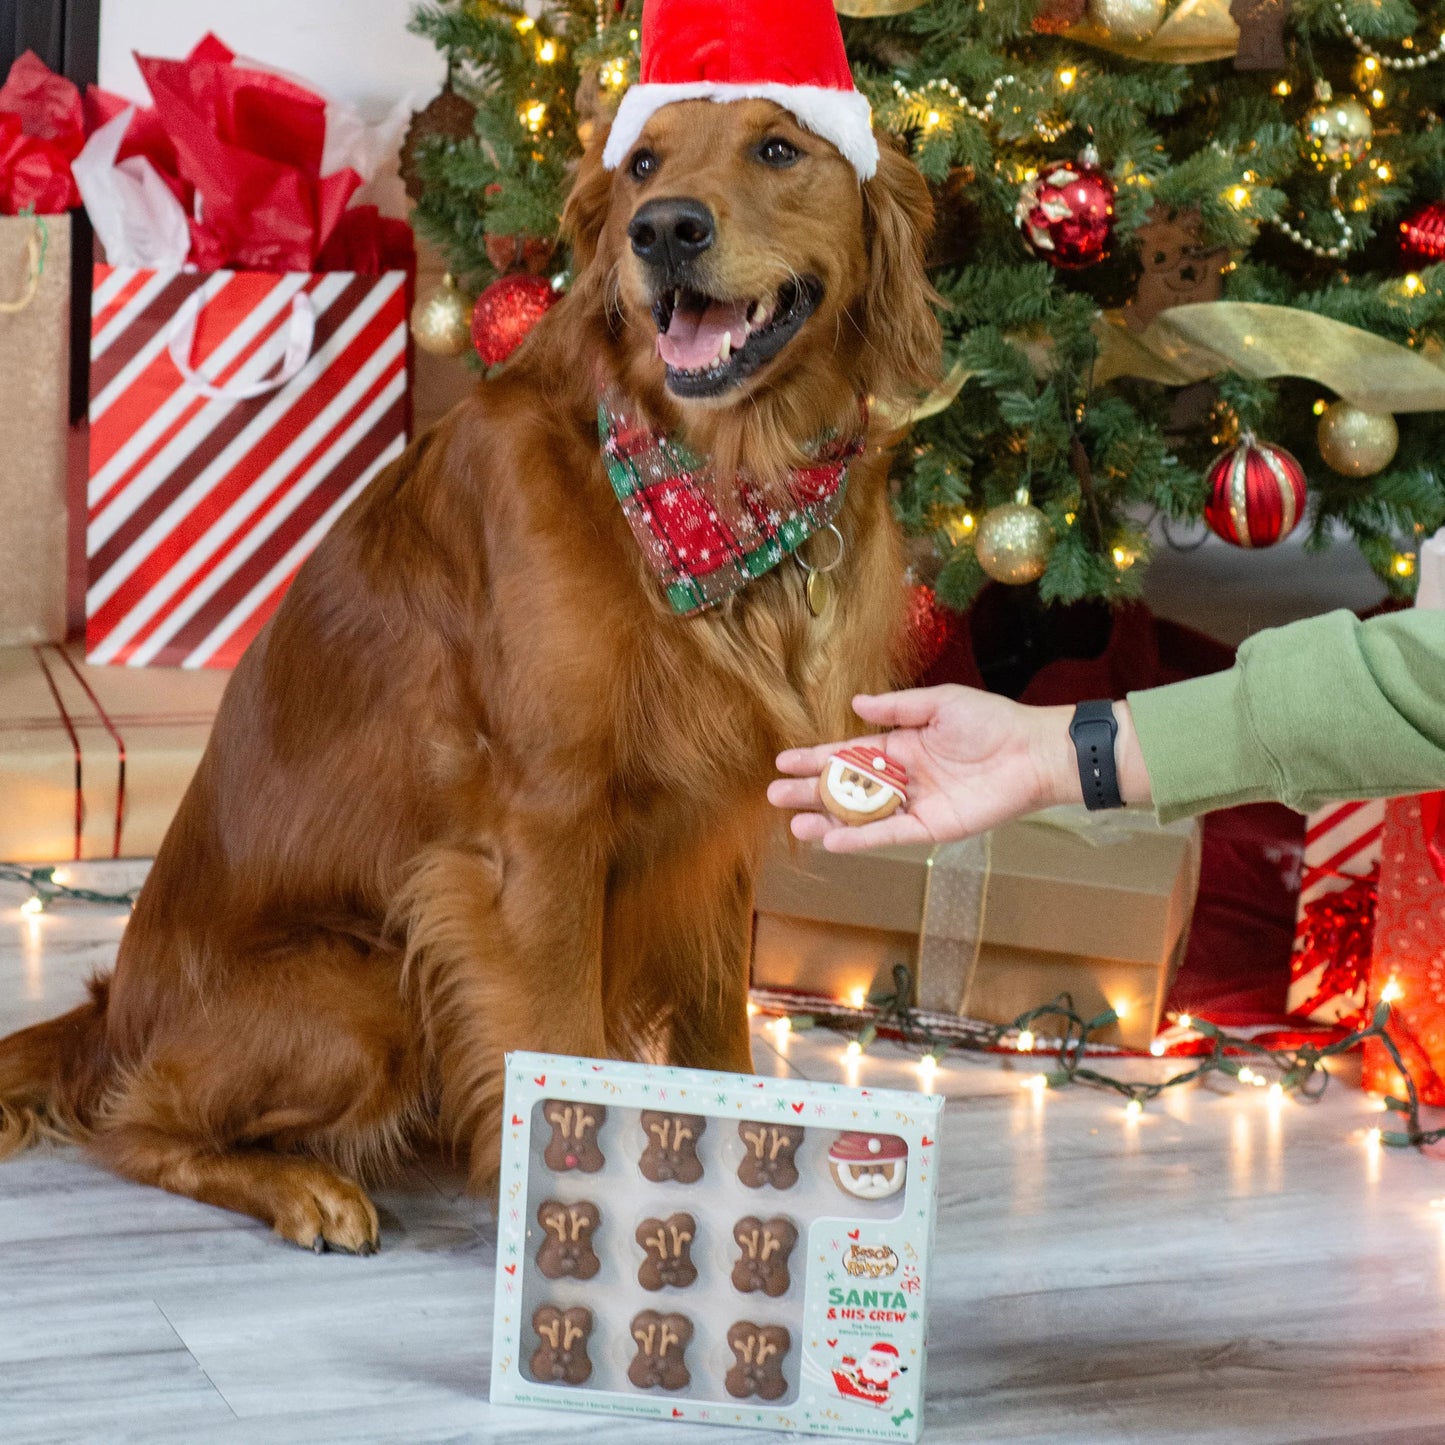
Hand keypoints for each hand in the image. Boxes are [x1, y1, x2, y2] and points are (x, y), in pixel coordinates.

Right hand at [769, 687, 1147, 853]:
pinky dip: (860, 838)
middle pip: (845, 788)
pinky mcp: (930, 827)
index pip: (847, 754)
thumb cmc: (991, 722)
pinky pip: (888, 835)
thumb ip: (897, 708)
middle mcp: (901, 777)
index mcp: (900, 745)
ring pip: (860, 816)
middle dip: (809, 792)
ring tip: (794, 825)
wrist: (1032, 753)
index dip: (815, 758)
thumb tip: (857, 705)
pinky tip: (831, 839)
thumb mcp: (940, 703)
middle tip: (774, 796)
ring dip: (826, 820)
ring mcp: (913, 804)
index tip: (782, 760)